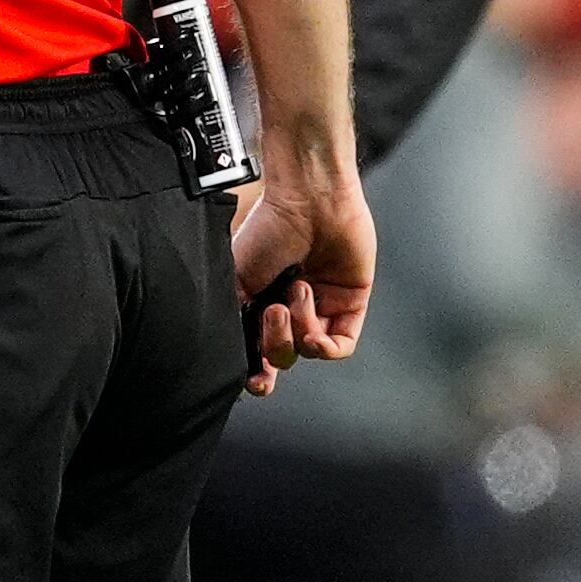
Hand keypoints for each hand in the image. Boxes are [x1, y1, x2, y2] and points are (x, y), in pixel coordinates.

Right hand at [230, 149, 372, 395]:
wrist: (307, 201)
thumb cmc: (268, 228)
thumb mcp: (236, 276)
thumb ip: (234, 314)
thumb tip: (229, 351)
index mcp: (260, 303)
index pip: (258, 351)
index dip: (257, 372)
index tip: (255, 380)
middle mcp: (290, 309)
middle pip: (283, 356)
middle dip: (275, 344)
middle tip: (272, 313)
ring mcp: (322, 308)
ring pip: (309, 350)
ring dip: (300, 326)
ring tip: (297, 290)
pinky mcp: (351, 304)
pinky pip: (341, 345)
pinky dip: (326, 343)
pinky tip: (315, 322)